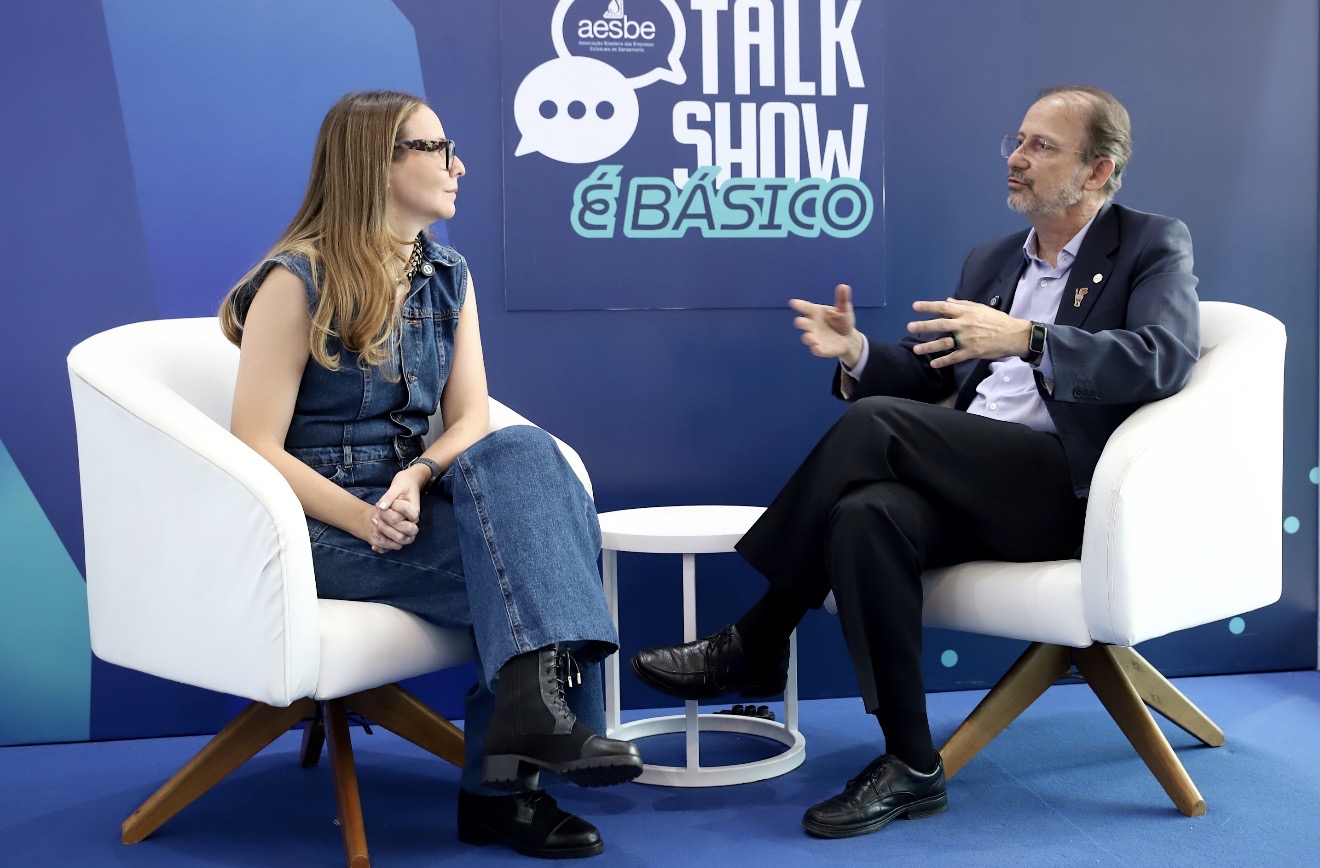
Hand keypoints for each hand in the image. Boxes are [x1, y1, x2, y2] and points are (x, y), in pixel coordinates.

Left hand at [367, 470, 423, 552]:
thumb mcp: (397, 486)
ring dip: (385, 538)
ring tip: (373, 530)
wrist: (410, 481)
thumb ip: (389, 497)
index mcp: (414, 510)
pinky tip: (373, 546)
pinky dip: (385, 546)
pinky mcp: (401, 529)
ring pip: (399, 539)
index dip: (387, 515)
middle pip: (401, 531)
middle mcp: (413, 520)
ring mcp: (408, 525)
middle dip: (386, 528)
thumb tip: (381, 507)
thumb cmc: (405, 482)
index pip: (400, 518)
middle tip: (374, 518)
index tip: (378, 506)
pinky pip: (395, 542)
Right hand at [790, 284, 864, 367]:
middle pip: (803, 324)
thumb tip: (844, 286)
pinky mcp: (821, 349)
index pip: (806, 308)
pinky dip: (817, 349)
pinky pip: (817, 350)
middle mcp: (812, 325)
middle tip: (799, 322)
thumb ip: (842, 299)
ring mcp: (816, 338)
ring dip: (808, 338)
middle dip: (801, 323)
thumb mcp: (844, 309)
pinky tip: (817, 348)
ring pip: (808, 338)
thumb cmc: (842, 321)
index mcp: (816, 313)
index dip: (799, 305)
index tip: (793, 303)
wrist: (848, 338)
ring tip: (811, 338)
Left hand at [908, 298, 1032, 368]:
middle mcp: (965, 325)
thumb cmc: (997, 320)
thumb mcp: (981, 308)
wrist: (1014, 335)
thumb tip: (947, 301)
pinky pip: (954, 357)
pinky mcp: (972, 352)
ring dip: (929, 346)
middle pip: (940, 325)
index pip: (944, 307)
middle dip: (924, 325)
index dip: (929, 306)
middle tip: (910, 326)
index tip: (915, 306)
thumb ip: (963, 304)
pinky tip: (933, 364)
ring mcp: (967, 339)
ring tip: (916, 349)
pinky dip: (943, 361)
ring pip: (944, 343)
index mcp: (967, 312)